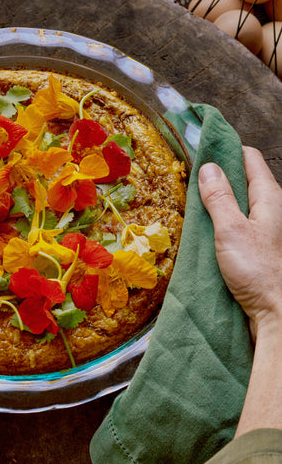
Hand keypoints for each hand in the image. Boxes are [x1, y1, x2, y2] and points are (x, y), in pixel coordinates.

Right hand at [198, 146, 281, 342]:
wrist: (278, 313)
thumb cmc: (258, 271)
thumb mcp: (231, 229)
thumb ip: (219, 197)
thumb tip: (208, 166)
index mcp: (270, 197)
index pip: (249, 157)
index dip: (225, 150)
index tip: (201, 150)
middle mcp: (273, 209)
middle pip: (244, 179)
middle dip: (218, 175)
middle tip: (190, 178)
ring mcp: (268, 228)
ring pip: (241, 202)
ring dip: (219, 200)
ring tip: (194, 203)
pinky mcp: (260, 247)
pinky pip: (240, 223)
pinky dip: (223, 220)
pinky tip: (207, 229)